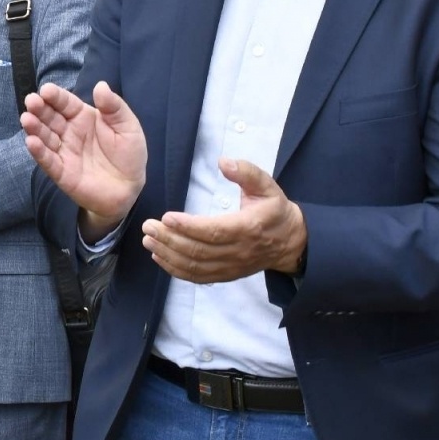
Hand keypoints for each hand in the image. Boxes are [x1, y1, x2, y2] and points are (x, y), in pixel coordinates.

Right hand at [21, 81, 145, 230]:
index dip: (55, 96)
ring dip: (35, 128)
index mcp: (83, 117)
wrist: (129, 189)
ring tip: (27, 119)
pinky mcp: (60, 172)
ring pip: (45, 137)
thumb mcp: (128, 126)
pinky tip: (32, 142)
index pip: (66, 103)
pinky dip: (39, 152)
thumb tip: (100, 85)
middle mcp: (69, 132)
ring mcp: (63, 152)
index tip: (45, 90)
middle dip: (39, 108)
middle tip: (31, 101)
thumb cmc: (128, 154)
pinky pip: (48, 160)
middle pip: (50, 117)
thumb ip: (114, 107)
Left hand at [141, 158, 306, 282]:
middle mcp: (239, 251)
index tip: (166, 217)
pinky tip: (159, 257)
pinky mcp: (226, 275)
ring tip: (148, 240)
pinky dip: (176, 270)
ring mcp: (232, 266)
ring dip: (168, 254)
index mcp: (248, 228)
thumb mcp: (267, 186)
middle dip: (169, 239)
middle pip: (199, 250)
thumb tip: (223, 161)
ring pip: (195, 266)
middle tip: (148, 226)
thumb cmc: (274, 210)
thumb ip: (246, 172)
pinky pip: (198, 277)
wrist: (290, 242)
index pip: (214, 231)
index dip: (188, 226)